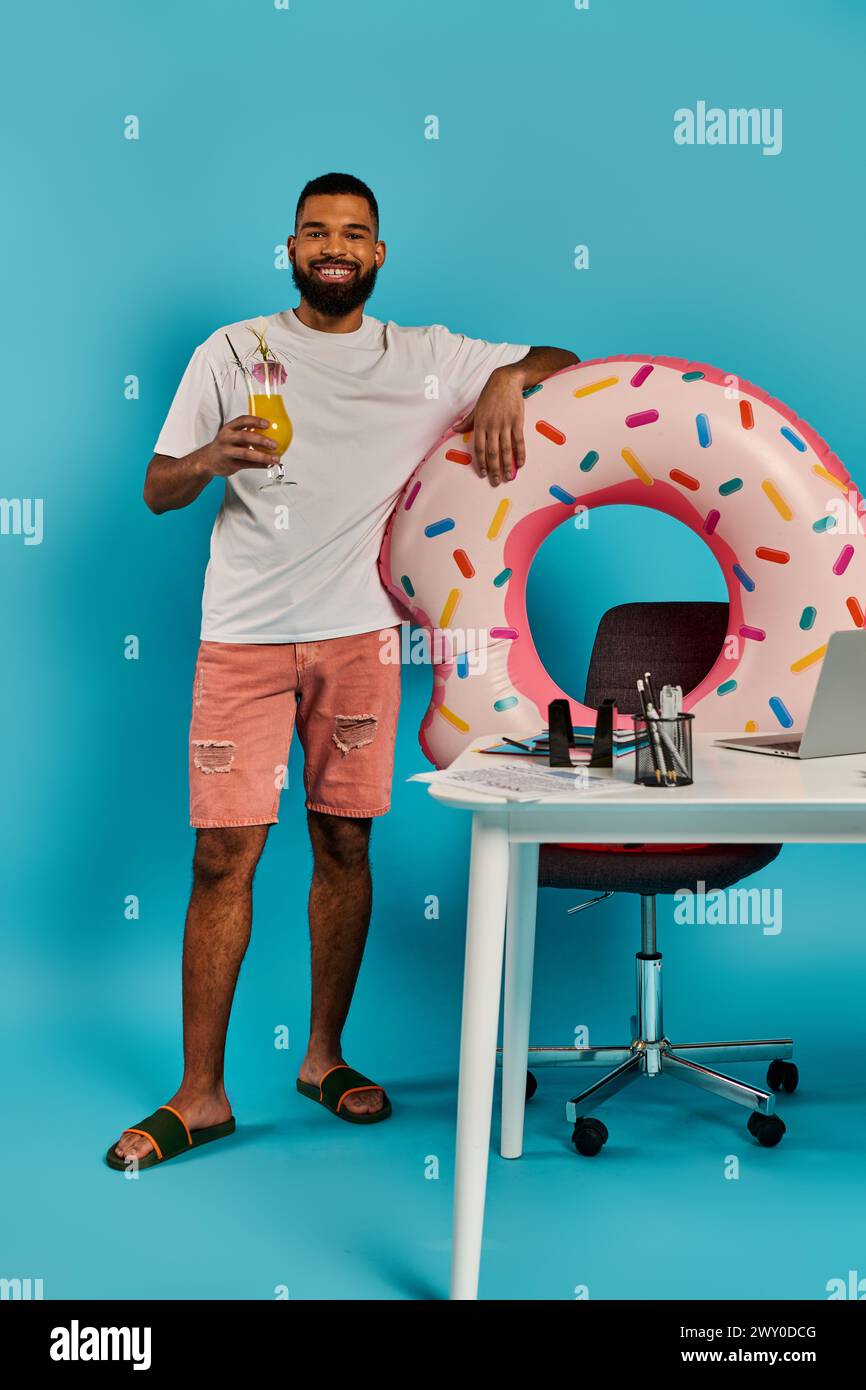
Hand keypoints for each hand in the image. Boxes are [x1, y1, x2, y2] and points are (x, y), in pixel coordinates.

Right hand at [200, 415, 279, 476]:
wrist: (207, 460)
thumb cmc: (223, 445)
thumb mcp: (231, 434)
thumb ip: (246, 432)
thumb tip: (270, 433)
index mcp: (229, 428)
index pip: (242, 420)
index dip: (255, 421)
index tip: (267, 424)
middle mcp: (226, 439)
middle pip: (245, 437)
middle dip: (261, 440)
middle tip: (274, 444)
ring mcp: (227, 452)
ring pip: (246, 454)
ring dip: (263, 456)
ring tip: (275, 458)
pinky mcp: (230, 465)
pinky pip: (247, 465)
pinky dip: (259, 465)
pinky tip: (268, 464)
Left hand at [451, 367, 525, 486]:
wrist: (506, 381)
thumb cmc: (489, 395)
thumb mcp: (476, 408)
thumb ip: (467, 421)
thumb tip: (454, 429)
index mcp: (480, 424)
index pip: (479, 448)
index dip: (481, 462)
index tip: (482, 473)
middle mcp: (492, 426)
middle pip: (492, 452)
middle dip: (494, 469)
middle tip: (495, 482)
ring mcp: (505, 424)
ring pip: (505, 449)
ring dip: (507, 465)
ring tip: (508, 477)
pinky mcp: (517, 422)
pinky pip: (519, 441)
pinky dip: (520, 453)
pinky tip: (520, 464)